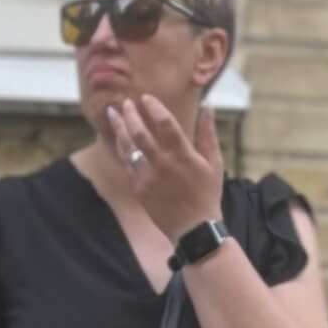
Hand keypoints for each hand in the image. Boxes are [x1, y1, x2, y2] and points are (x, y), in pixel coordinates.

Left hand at [104, 91, 223, 241]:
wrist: (193, 229)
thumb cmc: (207, 194)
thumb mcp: (214, 162)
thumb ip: (208, 133)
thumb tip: (208, 105)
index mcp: (182, 154)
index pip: (164, 122)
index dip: (153, 107)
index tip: (146, 98)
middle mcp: (162, 163)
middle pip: (140, 132)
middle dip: (131, 114)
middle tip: (126, 102)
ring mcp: (147, 177)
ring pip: (128, 147)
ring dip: (119, 128)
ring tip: (113, 113)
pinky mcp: (139, 189)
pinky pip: (127, 164)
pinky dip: (122, 149)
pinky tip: (119, 138)